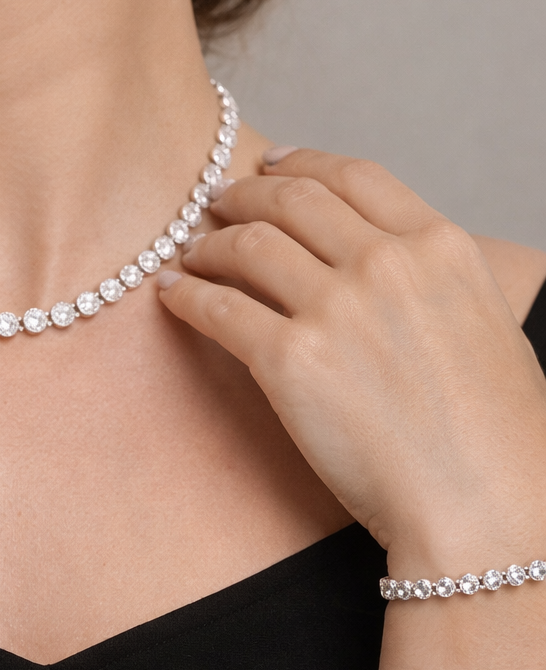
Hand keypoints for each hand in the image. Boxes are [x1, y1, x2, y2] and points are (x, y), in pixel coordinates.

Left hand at [158, 149, 545, 574]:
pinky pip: (217, 306)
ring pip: (246, 244)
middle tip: (215, 202)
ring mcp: (335, 308)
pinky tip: (172, 292)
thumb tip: (370, 251)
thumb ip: (425, 273)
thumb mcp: (482, 318)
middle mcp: (385, 263)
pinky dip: (185, 294)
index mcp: (439, 246)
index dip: (300, 161)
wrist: (488, 508)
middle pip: (290, 199)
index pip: (352, 175)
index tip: (268, 164)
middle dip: (242, 194)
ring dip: (207, 243)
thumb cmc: (496, 432)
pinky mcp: (290, 360)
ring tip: (190, 252)